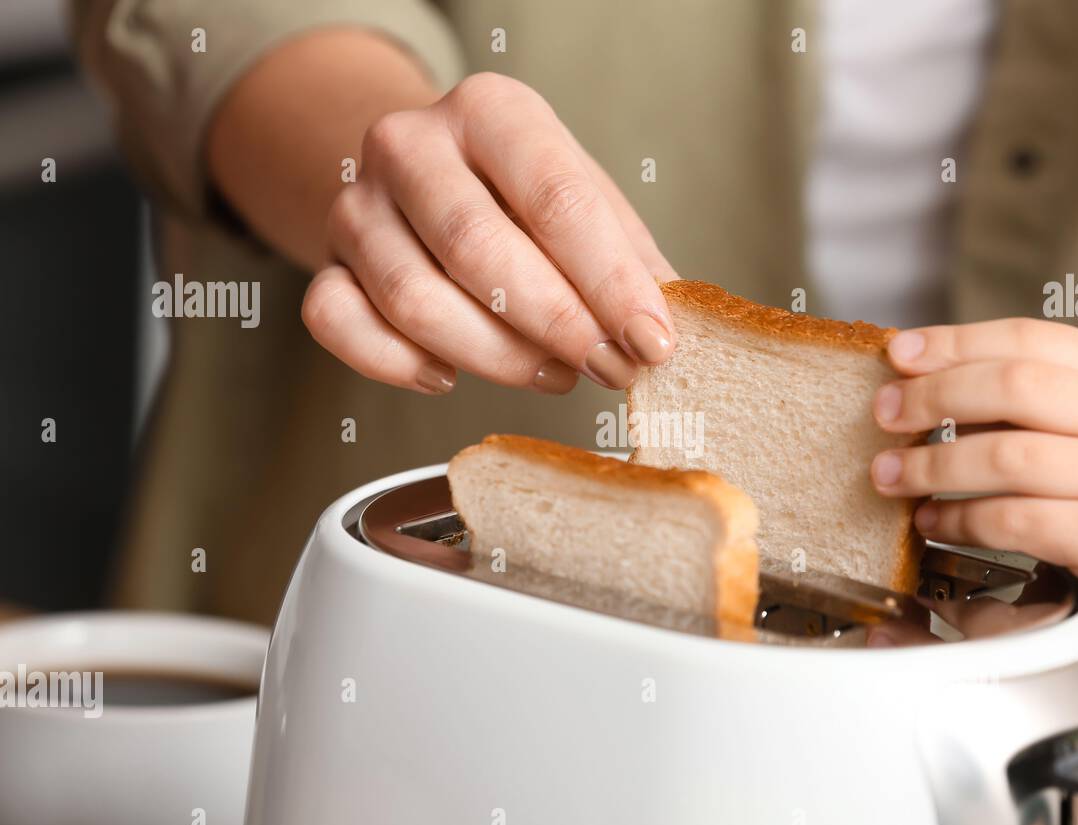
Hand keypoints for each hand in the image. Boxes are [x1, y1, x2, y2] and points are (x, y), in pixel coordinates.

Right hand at [302, 72, 677, 395]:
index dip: (611, 284)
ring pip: (413, 300)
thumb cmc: (519, 195)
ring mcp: (357, 205)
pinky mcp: (326, 262)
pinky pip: (340, 324)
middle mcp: (410, 145)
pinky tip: (447, 375)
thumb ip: (629, 261)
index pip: (556, 200)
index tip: (652, 343)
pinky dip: (398, 364)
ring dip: (495, 357)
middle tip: (607, 368)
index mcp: (491, 111)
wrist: (424, 176)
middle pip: (478, 250)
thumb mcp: (587, 201)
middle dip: (556, 326)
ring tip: (553, 373)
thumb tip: (667, 332)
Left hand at [868, 318, 1077, 685]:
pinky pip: (1015, 520)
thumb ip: (1044, 415)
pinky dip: (960, 521)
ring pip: (1006, 454)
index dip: (956, 341)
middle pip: (1014, 383)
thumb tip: (934, 391)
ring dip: (931, 464)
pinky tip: (933, 525)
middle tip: (882, 413)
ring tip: (888, 476)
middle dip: (933, 395)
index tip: (898, 351)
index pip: (1033, 339)